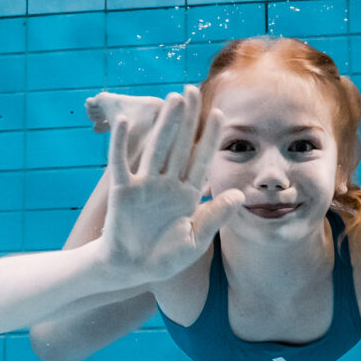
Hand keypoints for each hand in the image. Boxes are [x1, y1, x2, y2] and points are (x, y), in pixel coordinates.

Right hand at [98, 86, 244, 285]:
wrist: (131, 271)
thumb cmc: (164, 258)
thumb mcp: (195, 240)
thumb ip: (215, 217)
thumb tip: (239, 195)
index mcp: (187, 194)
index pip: (201, 159)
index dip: (210, 137)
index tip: (220, 113)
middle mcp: (167, 184)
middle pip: (179, 145)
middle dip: (187, 119)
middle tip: (192, 90)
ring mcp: (144, 185)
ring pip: (156, 148)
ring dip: (164, 124)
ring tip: (172, 99)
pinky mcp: (123, 192)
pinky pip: (120, 163)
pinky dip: (120, 143)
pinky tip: (123, 122)